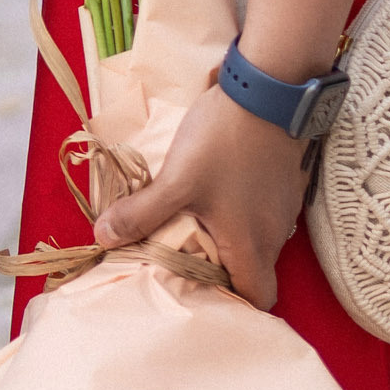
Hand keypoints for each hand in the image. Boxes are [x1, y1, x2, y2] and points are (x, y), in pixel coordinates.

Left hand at [93, 80, 306, 309]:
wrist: (267, 87)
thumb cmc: (223, 142)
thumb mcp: (177, 179)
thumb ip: (141, 214)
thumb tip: (102, 238)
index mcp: (252, 245)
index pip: (258, 298)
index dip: (234, 303)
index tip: (203, 290)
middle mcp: (276, 232)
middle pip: (257, 268)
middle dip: (227, 268)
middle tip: (191, 253)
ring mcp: (285, 204)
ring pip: (261, 236)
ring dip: (235, 235)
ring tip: (201, 219)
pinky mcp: (286, 178)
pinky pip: (266, 208)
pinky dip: (247, 207)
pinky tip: (223, 186)